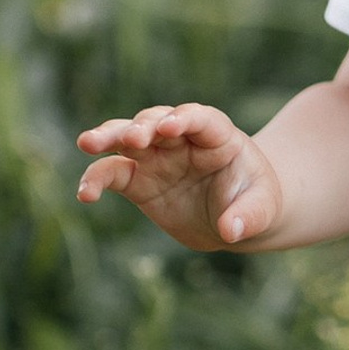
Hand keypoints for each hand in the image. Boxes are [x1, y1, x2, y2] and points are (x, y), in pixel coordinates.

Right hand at [75, 104, 282, 250]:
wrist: (235, 216)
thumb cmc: (254, 200)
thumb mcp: (263, 207)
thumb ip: (249, 216)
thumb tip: (231, 231)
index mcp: (216, 135)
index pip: (200, 118)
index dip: (185, 119)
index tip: (169, 127)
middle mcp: (181, 139)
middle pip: (156, 121)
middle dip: (143, 126)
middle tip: (132, 137)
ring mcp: (156, 157)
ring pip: (126, 138)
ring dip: (108, 137)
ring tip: (88, 143)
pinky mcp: (138, 181)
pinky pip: (112, 174)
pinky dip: (96, 180)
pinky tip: (85, 193)